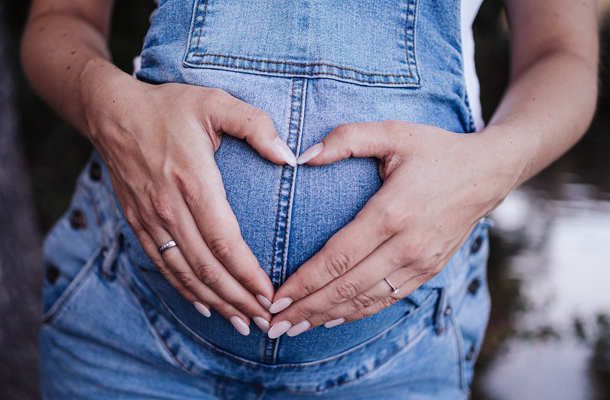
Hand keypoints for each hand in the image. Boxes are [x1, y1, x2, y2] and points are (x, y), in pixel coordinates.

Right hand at [81, 66, 297, 334]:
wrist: (112, 112)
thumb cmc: (169, 106)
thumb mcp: (215, 103)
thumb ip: (256, 126)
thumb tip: (289, 156)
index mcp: (194, 181)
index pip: (225, 241)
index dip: (248, 274)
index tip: (270, 295)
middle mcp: (170, 207)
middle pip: (207, 267)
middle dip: (238, 299)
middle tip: (264, 321)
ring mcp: (151, 219)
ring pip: (185, 273)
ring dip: (215, 302)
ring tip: (240, 323)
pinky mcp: (138, 223)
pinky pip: (164, 265)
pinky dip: (184, 290)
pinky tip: (204, 305)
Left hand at [266, 120, 513, 337]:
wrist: (489, 173)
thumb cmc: (436, 150)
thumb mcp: (393, 133)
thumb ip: (346, 139)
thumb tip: (301, 157)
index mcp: (392, 212)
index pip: (338, 257)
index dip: (304, 282)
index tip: (275, 297)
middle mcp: (407, 245)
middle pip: (347, 287)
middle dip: (306, 309)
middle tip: (272, 324)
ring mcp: (420, 263)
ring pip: (365, 300)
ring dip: (326, 317)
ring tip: (292, 329)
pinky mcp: (429, 271)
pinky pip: (387, 300)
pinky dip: (356, 313)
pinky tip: (331, 319)